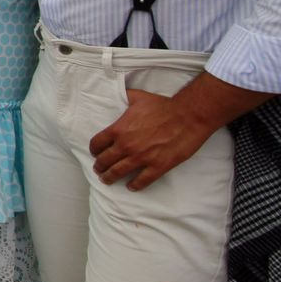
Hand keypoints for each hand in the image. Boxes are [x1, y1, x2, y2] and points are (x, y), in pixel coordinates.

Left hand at [90, 88, 217, 189]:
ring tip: (107, 180)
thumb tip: (117, 94)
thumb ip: (124, 97)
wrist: (188, 116)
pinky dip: (135, 185)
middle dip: (99, 166)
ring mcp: (142, 158)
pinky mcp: (158, 166)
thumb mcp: (137, 97)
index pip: (97, 144)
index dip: (94, 150)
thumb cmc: (163, 106)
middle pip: (105, 160)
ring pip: (119, 172)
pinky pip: (142, 180)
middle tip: (98, 170)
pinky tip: (131, 187)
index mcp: (118, 129)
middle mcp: (126, 146)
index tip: (94, 153)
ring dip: (110, 177)